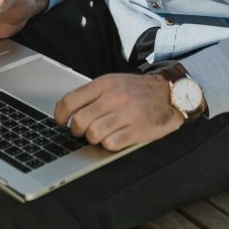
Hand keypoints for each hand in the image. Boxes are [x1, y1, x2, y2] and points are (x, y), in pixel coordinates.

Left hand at [55, 73, 183, 150]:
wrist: (169, 94)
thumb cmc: (137, 91)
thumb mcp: (113, 83)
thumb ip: (91, 94)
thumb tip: (64, 108)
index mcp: (105, 84)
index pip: (71, 100)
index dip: (60, 114)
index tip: (60, 121)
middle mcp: (114, 97)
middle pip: (80, 121)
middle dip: (76, 131)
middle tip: (82, 131)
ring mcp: (126, 114)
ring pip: (93, 134)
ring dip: (92, 139)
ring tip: (99, 135)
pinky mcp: (137, 130)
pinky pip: (110, 144)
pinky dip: (108, 145)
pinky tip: (114, 138)